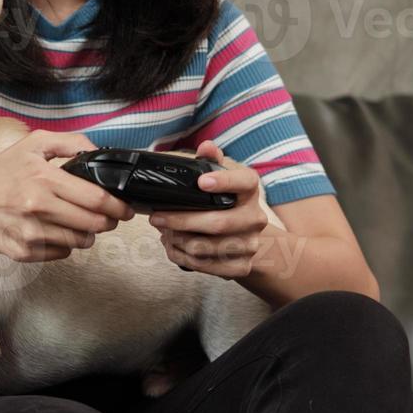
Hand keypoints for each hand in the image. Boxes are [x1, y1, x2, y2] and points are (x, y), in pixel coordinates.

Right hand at [0, 130, 135, 262]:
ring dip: (87, 233)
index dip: (119, 206)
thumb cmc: (1, 172)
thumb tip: (100, 154)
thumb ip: (70, 143)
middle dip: (108, 221)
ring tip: (78, 221)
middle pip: (94, 224)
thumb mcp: (33, 144)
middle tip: (109, 216)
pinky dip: (65, 244)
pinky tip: (55, 230)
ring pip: (81, 242)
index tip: (126, 208)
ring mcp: (30, 233)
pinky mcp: (24, 252)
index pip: (97, 199)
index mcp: (44, 179)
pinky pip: (62, 253)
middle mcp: (38, 208)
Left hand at [151, 140, 266, 278]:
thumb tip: (206, 146)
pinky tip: (172, 247)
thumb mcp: (222, 178)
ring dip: (177, 241)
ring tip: (162, 232)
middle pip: (217, 223)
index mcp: (250, 190)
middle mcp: (255, 217)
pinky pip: (206, 266)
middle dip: (181, 221)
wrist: (248, 236)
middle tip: (157, 217)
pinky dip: (183, 257)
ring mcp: (250, 244)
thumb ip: (212, 161)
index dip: (224, 182)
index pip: (243, 182)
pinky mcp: (241, 266)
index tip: (202, 182)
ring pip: (207, 247)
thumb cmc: (228, 202)